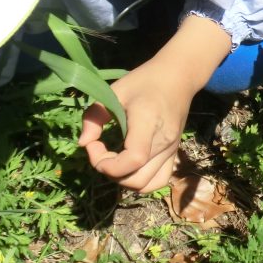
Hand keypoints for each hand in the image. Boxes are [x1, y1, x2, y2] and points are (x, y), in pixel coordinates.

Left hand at [78, 16, 230, 192]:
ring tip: (113, 160)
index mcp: (148, 122)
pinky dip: (140, 181)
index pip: (133, 159)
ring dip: (123, 179)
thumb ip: (95, 116)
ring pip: (145, 185)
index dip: (107, 163)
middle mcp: (163, 141)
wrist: (178, 77)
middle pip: (136, 178)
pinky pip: (158, 181)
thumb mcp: (115, 91)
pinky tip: (128, 167)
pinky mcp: (173, 154)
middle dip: (110, 171)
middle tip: (99, 150)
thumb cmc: (145, 81)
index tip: (93, 145)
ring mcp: (171, 150)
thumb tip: (84, 143)